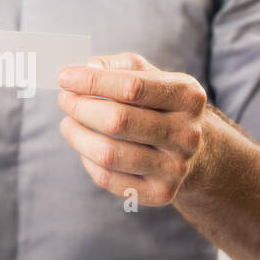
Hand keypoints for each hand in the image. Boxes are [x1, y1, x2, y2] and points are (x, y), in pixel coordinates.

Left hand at [56, 52, 208, 205]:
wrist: (195, 151)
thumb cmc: (159, 105)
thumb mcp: (149, 76)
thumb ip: (117, 67)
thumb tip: (84, 69)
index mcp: (187, 96)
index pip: (132, 87)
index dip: (93, 82)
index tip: (64, 77)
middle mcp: (187, 133)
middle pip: (118, 121)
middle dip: (80, 108)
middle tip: (64, 100)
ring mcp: (176, 167)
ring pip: (109, 154)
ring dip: (77, 135)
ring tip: (67, 123)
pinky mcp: (161, 193)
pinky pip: (108, 178)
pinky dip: (88, 161)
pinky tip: (85, 148)